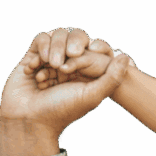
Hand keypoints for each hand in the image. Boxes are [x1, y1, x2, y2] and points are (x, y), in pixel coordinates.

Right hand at [0, 29, 129, 155]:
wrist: (30, 119)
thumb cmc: (62, 110)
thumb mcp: (92, 96)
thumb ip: (112, 78)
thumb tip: (126, 57)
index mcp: (87, 73)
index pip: (93, 47)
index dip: (89, 49)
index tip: (81, 59)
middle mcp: (71, 64)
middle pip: (74, 36)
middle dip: (69, 46)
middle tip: (62, 65)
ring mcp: (52, 60)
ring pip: (57, 36)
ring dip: (53, 50)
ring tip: (50, 67)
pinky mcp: (33, 57)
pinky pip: (40, 40)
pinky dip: (39, 53)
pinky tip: (35, 71)